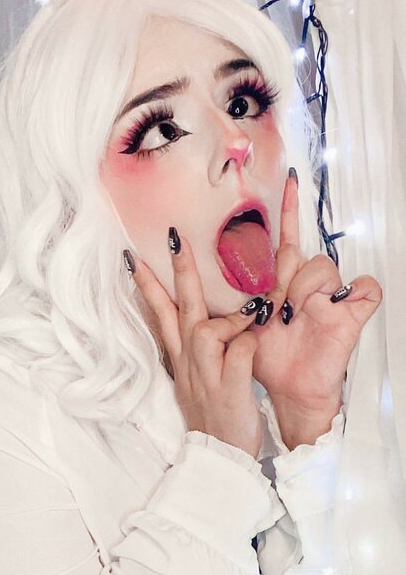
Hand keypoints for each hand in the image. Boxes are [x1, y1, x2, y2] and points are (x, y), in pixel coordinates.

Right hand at [125, 229, 265, 458]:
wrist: (220, 456)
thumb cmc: (217, 417)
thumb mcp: (201, 380)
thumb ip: (202, 350)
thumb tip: (209, 322)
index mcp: (182, 358)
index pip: (160, 315)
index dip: (147, 287)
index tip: (135, 259)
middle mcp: (190, 362)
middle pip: (179, 310)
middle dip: (179, 272)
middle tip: (177, 238)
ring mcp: (207, 374)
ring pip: (209, 329)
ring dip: (229, 318)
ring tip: (252, 309)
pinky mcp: (229, 387)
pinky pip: (242, 351)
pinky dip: (250, 344)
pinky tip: (259, 343)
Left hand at [250, 171, 382, 413]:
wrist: (288, 393)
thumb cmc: (266, 361)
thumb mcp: (239, 326)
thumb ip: (230, 301)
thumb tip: (207, 281)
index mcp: (279, 285)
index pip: (283, 241)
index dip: (286, 212)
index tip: (288, 180)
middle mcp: (305, 286)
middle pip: (299, 254)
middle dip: (281, 275)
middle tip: (270, 306)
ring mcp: (330, 298)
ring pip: (323, 266)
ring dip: (302, 290)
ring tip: (288, 318)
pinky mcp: (351, 314)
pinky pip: (366, 288)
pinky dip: (353, 295)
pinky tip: (332, 309)